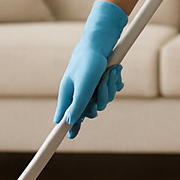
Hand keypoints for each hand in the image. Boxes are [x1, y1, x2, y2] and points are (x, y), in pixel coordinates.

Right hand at [55, 0, 127, 137]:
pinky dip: (115, 83)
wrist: (102, 40)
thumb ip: (78, 104)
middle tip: (101, 84)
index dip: (65, 130)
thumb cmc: (90, 60)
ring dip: (109, 88)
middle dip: (100, 99)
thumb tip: (70, 123)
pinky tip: (114, 71)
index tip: (68, 140)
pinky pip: (112, 92)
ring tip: (110, 73)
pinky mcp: (103, 82)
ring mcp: (91, 88)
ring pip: (104, 101)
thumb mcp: (84, 84)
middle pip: (91, 111)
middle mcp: (79, 93)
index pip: (64, 118)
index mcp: (68, 94)